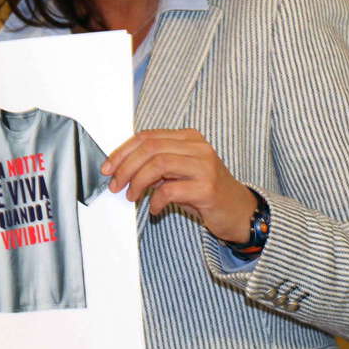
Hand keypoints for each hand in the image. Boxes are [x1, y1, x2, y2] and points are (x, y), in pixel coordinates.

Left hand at [101, 129, 256, 242]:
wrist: (239, 211)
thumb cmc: (206, 192)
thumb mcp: (179, 173)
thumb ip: (156, 165)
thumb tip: (122, 168)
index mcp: (189, 138)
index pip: (148, 136)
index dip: (123, 151)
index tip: (108, 167)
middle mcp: (198, 147)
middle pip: (150, 148)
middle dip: (126, 167)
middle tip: (116, 185)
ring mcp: (204, 166)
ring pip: (158, 164)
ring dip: (138, 181)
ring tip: (132, 196)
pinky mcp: (207, 188)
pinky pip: (170, 190)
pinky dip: (155, 200)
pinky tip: (154, 209)